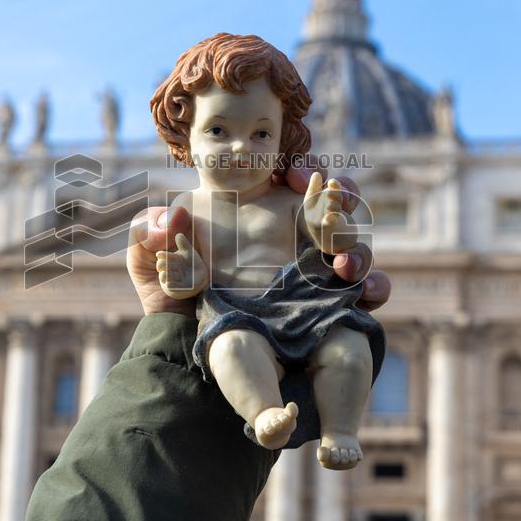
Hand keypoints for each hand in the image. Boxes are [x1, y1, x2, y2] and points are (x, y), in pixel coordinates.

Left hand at [127, 157, 392, 314]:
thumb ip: (147, 236)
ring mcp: (313, 268)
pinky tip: (364, 294)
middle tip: (330, 207)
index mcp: (257, 208)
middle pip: (335, 201)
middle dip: (343, 196)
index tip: (294, 177)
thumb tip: (168, 217)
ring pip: (355, 244)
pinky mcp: (330, 305)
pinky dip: (374, 288)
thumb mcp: (150, 266)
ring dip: (359, 246)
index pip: (293, 173)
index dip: (303, 166)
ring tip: (343, 265)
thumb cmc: (170, 299)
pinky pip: (364, 292)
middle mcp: (291, 232)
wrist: (187, 354)